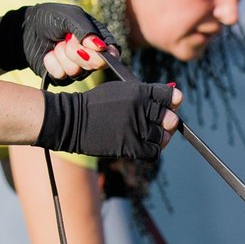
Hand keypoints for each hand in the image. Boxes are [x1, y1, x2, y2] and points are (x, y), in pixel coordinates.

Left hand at [1, 1, 116, 78]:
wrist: (25, 29)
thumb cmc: (50, 18)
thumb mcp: (69, 16)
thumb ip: (86, 30)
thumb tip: (102, 47)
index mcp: (98, 39)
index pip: (112, 53)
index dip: (102, 54)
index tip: (87, 45)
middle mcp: (91, 56)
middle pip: (95, 65)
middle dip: (76, 51)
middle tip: (66, 39)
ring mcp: (77, 68)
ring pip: (76, 71)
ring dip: (61, 55)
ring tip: (56, 44)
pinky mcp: (62, 77)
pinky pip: (61, 76)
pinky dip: (51, 63)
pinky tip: (48, 54)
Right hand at [39, 80, 180, 159]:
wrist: (72, 121)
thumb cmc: (96, 105)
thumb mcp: (119, 90)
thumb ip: (143, 93)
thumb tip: (172, 99)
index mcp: (139, 91)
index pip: (170, 96)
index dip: (172, 102)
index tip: (170, 105)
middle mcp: (141, 108)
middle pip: (170, 118)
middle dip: (167, 122)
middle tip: (159, 124)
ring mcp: (136, 128)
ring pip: (163, 137)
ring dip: (158, 138)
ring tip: (145, 135)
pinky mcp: (131, 147)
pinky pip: (154, 153)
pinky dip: (151, 151)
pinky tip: (142, 146)